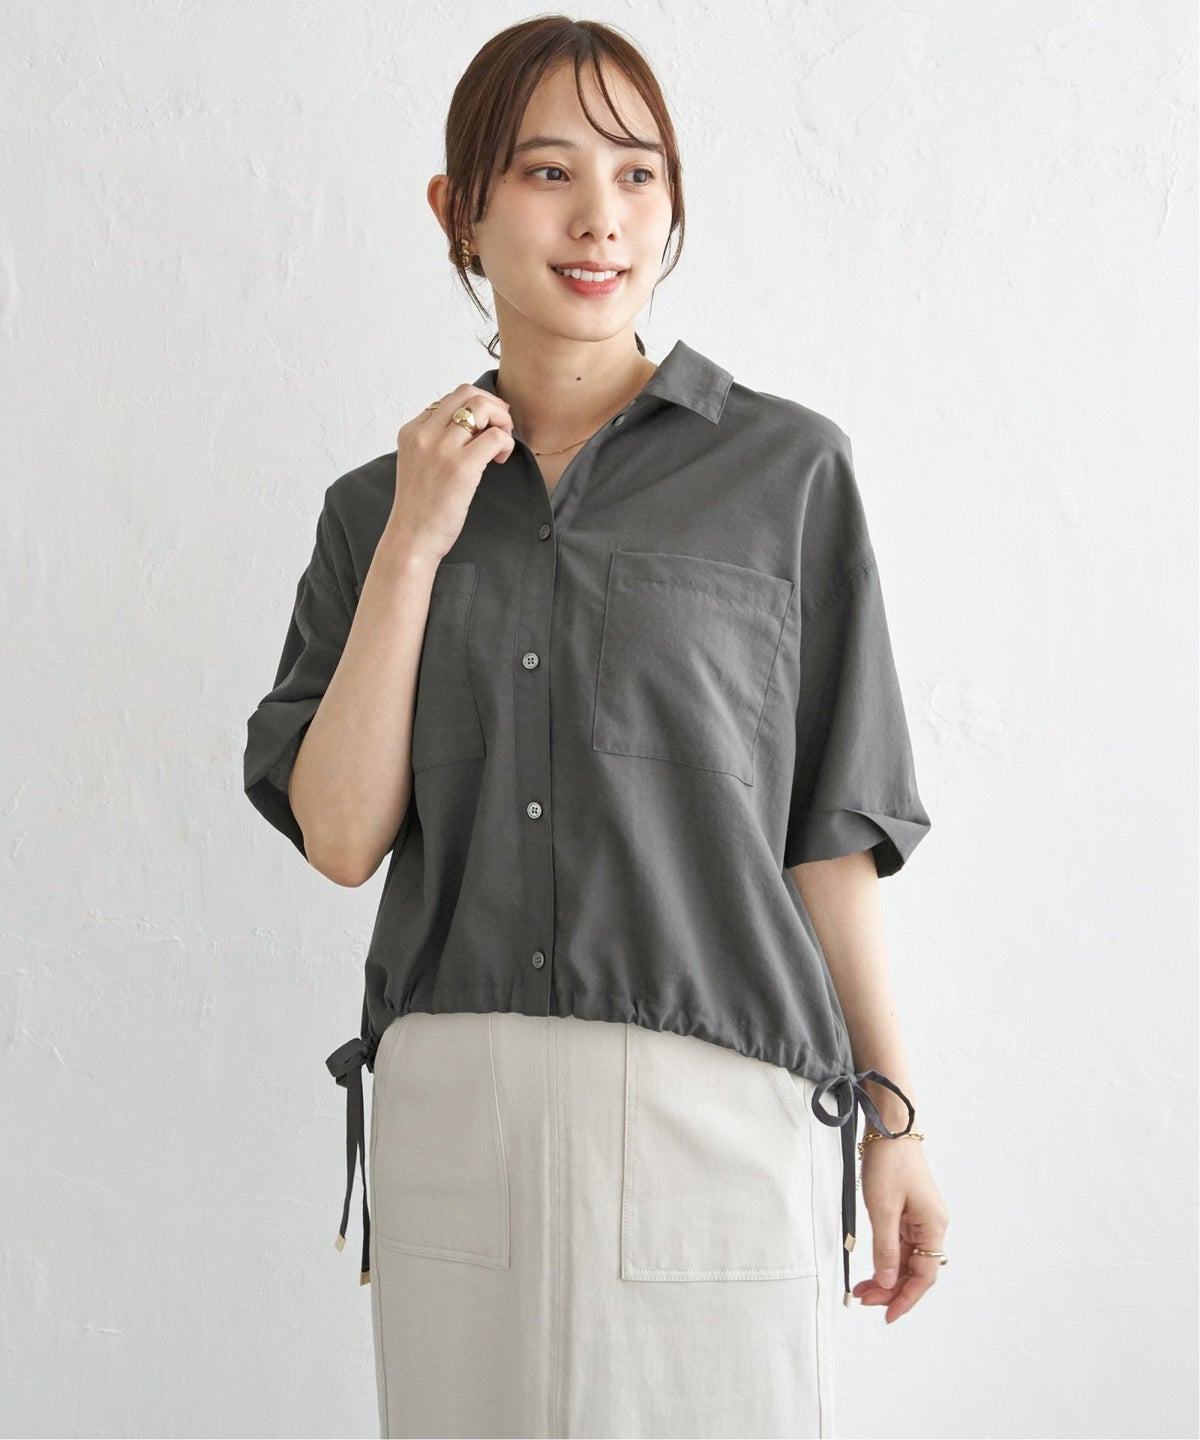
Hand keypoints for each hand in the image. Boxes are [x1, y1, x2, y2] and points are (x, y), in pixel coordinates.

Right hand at [389, 384, 515, 564]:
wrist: (412, 538)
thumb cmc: (420, 508)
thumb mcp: (417, 464)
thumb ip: (434, 442)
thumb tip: (471, 428)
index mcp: (412, 431)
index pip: (449, 399)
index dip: (473, 410)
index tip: (482, 430)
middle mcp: (424, 434)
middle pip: (466, 393)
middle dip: (491, 406)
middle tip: (500, 429)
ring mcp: (442, 448)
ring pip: (482, 407)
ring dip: (502, 421)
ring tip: (501, 445)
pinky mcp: (462, 466)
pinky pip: (496, 436)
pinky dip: (506, 443)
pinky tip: (501, 460)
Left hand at [852, 1136, 948, 1322]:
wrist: (889, 1126)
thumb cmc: (888, 1162)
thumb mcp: (883, 1208)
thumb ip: (886, 1248)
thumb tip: (889, 1282)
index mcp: (934, 1225)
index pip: (924, 1275)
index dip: (906, 1299)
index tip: (887, 1316)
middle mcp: (932, 1224)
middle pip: (916, 1269)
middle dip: (892, 1289)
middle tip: (864, 1300)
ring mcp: (921, 1217)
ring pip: (907, 1258)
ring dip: (888, 1275)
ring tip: (863, 1288)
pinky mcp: (908, 1209)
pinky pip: (901, 1243)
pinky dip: (886, 1257)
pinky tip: (872, 1267)